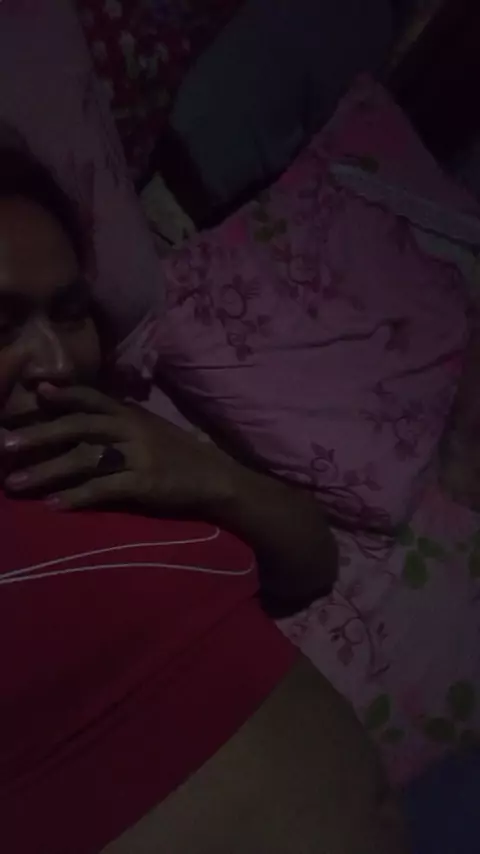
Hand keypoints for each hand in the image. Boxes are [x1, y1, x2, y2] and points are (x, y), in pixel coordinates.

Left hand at [1, 383, 235, 511]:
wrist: (215, 477)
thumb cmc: (177, 453)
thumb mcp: (149, 428)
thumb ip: (117, 420)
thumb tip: (79, 416)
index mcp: (130, 413)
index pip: (91, 397)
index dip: (62, 393)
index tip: (33, 391)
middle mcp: (131, 428)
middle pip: (78, 426)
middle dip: (39, 435)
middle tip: (6, 445)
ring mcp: (139, 455)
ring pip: (84, 459)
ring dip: (46, 471)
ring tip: (16, 483)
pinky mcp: (145, 482)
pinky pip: (104, 488)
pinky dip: (77, 497)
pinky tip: (54, 505)